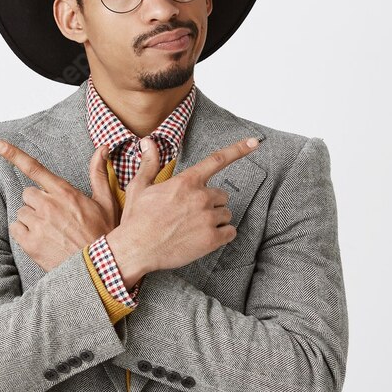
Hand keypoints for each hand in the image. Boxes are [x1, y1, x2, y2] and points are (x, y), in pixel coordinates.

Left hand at [0, 139, 117, 271]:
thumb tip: (102, 147)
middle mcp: (49, 205)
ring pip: (22, 212)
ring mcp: (38, 224)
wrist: (99, 269)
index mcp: (65, 192)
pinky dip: (25, 234)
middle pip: (28, 194)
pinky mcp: (30, 243)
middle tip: (56, 218)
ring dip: (32, 220)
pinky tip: (43, 241)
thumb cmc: (104, 234)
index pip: (35, 168)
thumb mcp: (106, 202)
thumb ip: (98, 173)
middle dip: (38, 203)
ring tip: (52, 233)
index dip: (14, 154)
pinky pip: (16, 229)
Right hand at [107, 135, 260, 287]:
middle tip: (190, 214)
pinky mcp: (212, 239)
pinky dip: (221, 235)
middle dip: (211, 203)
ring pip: (226, 214)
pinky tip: (203, 238)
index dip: (238, 149)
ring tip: (192, 228)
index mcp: (186, 181)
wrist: (136, 250)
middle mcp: (201, 196)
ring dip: (215, 220)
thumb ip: (150, 163)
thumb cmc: (136, 219)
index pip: (218, 159)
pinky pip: (230, 232)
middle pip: (222, 195)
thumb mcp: (139, 187)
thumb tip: (147, 141)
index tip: (255, 142)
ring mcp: (208, 218)